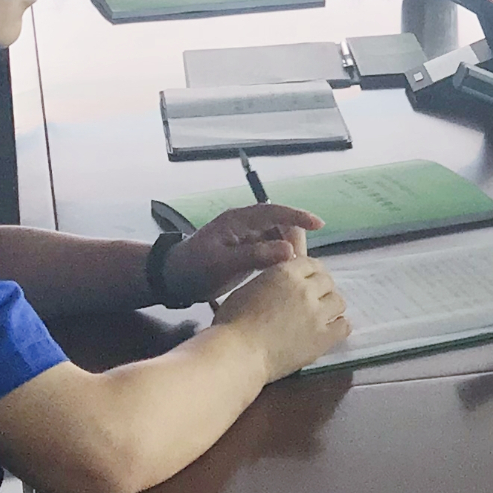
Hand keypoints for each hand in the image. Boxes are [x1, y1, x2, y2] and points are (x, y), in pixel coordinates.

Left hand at [166, 203, 321, 302]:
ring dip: (290, 249)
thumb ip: (255, 256)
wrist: (173, 280)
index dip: (297, 216)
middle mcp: (245, 225)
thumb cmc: (194, 269)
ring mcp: (246, 238)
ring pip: (277, 237)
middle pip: (279, 223)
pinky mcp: (246, 252)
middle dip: (297, 236)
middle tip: (307, 258)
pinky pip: (271, 250)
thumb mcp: (223, 263)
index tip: (319, 224)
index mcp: (238, 220)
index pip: (274, 212)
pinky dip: (281, 258)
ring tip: (300, 268)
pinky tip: (287, 272)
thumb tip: (290, 250)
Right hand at [210, 254, 349, 380]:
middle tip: (311, 302)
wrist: (238, 353)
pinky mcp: (324, 338)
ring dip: (330, 307)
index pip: (310, 263)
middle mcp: (306, 289)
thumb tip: (280, 280)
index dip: (310, 272)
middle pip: (327, 281)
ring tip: (319, 317)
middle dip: (320, 289)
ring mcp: (317, 314)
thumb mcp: (248, 289)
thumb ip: (270, 280)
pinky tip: (329, 331)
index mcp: (286, 272)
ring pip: (338, 301)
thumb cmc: (232, 322)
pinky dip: (338, 326)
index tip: (306, 281)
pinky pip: (344, 326)